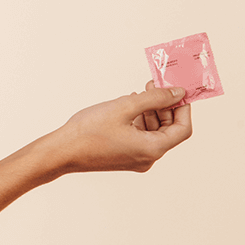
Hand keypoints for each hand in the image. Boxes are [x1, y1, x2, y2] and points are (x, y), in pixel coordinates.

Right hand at [47, 84, 192, 173]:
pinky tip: (130, 105)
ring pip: (154, 132)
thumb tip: (177, 93)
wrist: (60, 151)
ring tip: (140, 93)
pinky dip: (140, 120)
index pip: (182, 129)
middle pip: (169, 129)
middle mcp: (148, 158)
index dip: (183, 108)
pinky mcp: (126, 156)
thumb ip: (155, 98)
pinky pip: (141, 136)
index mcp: (152, 149)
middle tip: (155, 85)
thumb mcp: (125, 107)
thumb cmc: (88, 131)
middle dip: (165, 106)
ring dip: (151, 111)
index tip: (178, 91)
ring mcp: (137, 159)